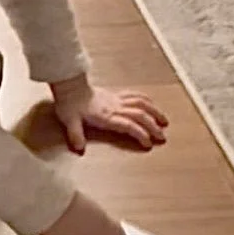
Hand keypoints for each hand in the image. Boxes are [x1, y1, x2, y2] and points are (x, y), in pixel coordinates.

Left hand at [51, 77, 167, 153]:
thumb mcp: (69, 121)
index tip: (148, 144)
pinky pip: (134, 95)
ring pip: (141, 103)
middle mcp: (115, 107)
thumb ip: (75, 135)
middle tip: (162, 137)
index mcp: (106, 116)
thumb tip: (79, 148)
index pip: (128, 125)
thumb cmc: (69, 103)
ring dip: (154, 112)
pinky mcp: (115, 95)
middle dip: (153, 126)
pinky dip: (146, 99)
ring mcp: (117, 100)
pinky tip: (152, 103)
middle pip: (140, 115)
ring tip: (164, 121)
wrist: (69, 85)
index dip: (140, 134)